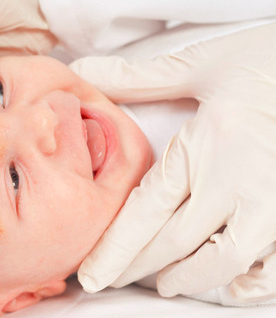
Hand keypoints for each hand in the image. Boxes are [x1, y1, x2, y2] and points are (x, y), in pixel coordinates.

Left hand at [71, 23, 275, 302]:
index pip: (145, 213)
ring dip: (189, 277)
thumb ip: (140, 77)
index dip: (114, 250)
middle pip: (174, 243)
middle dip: (138, 268)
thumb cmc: (268, 60)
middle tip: (112, 279)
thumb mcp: (202, 64)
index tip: (92, 276)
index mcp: (205, 147)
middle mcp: (237, 182)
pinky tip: (232, 284)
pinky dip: (252, 281)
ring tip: (166, 282)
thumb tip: (87, 73)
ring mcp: (272, 203)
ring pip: (223, 262)